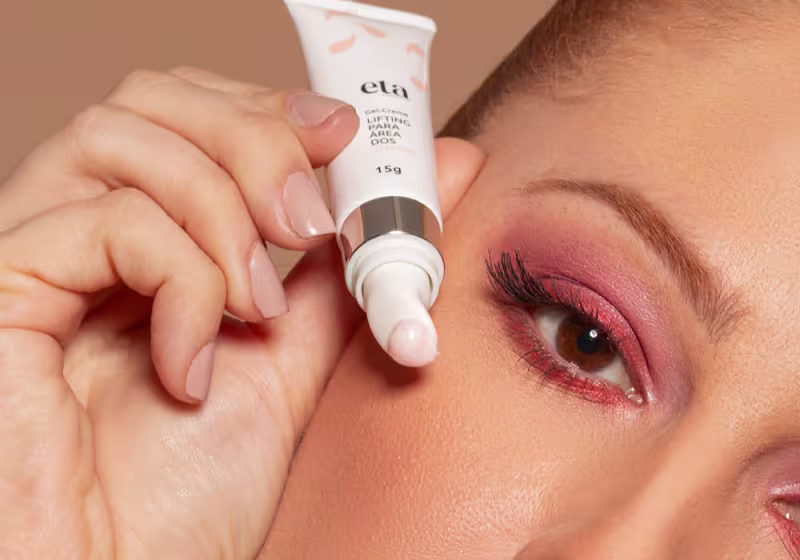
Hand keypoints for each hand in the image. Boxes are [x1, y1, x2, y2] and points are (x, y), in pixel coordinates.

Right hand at [0, 68, 483, 558]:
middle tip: (311, 220)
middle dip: (254, 142)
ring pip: (122, 138)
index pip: (196, 115)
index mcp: (150, 245)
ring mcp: (39, 258)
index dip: (271, 110)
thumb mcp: (292, 360)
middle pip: (155, 102)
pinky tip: (194, 364)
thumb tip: (436, 173)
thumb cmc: (190, 500)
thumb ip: (350, 266)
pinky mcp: (2, 291)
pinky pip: (101, 222)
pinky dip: (180, 280)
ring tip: (259, 304)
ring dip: (222, 209)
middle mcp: (86, 236)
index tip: (344, 134)